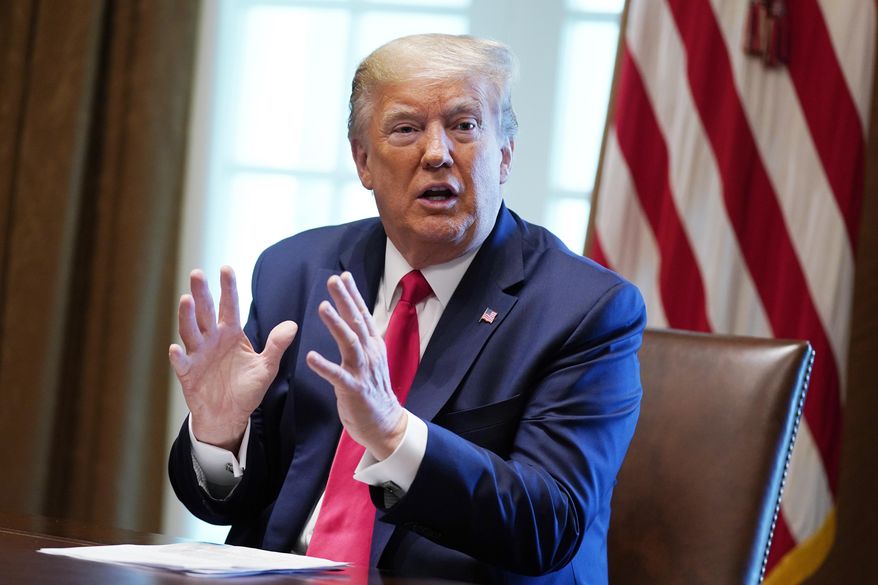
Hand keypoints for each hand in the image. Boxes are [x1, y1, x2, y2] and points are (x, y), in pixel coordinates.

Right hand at [168, 266, 296, 450]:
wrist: (229, 416)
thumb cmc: (247, 389)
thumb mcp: (266, 367)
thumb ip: (277, 346)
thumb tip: (293, 324)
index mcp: (231, 334)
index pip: (230, 306)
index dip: (228, 288)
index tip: (225, 268)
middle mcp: (212, 339)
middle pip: (206, 312)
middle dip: (202, 293)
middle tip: (197, 273)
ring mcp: (198, 354)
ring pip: (191, 331)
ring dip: (187, 316)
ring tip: (186, 299)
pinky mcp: (187, 373)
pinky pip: (181, 362)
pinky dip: (178, 355)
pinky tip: (176, 348)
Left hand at [306, 272, 406, 459]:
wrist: (385, 423)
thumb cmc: (373, 389)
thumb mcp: (371, 358)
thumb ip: (362, 338)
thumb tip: (354, 317)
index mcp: (373, 345)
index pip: (363, 315)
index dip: (353, 294)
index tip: (343, 275)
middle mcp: (370, 354)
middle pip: (357, 322)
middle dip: (345, 300)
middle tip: (333, 280)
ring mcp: (363, 371)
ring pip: (350, 343)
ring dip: (336, 324)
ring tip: (322, 307)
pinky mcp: (354, 390)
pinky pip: (338, 376)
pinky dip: (325, 366)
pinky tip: (310, 357)